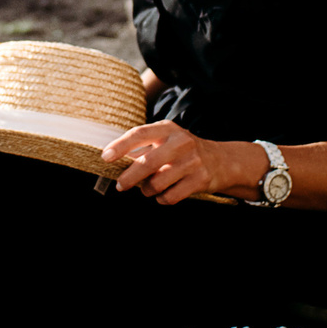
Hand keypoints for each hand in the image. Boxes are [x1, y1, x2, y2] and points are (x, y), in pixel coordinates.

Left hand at [100, 121, 236, 205]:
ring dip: (147, 190)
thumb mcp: (165, 140)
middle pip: (147, 163)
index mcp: (168, 129)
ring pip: (157, 183)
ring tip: (149, 188)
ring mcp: (192, 162)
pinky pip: (170, 196)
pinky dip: (162, 198)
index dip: (120, 146)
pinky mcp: (200, 180)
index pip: (139, 134)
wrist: (221, 161)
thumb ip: (143, 148)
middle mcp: (181, 142)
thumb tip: (112, 161)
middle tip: (120, 185)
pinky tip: (164, 193)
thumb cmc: (183, 151)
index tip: (105, 157)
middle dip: (129, 177)